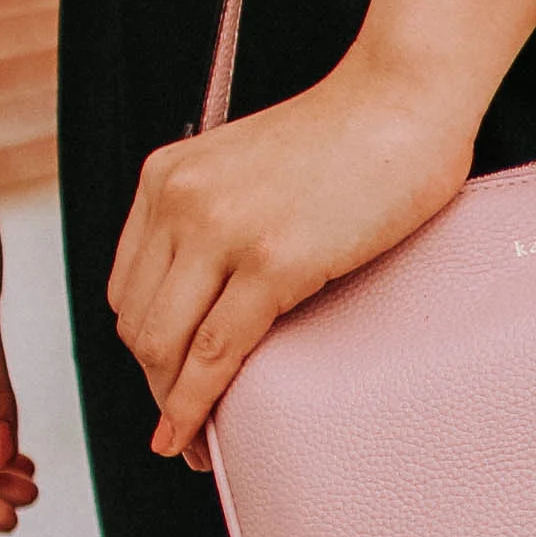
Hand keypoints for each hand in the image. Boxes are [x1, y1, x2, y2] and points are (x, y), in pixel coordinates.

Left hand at [108, 51, 475, 453]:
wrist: (407, 96)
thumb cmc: (357, 133)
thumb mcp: (253, 165)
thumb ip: (221, 215)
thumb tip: (221, 292)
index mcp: (167, 177)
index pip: (128, 287)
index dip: (146, 346)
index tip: (167, 381)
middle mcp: (179, 200)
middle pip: (139, 323)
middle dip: (156, 383)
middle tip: (182, 427)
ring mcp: (223, 230)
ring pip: (165, 346)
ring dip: (172, 404)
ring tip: (193, 440)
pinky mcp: (273, 260)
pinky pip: (216, 352)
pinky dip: (195, 405)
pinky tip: (194, 435)